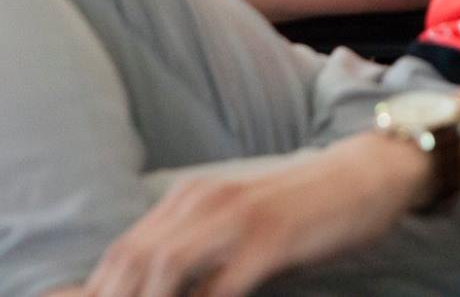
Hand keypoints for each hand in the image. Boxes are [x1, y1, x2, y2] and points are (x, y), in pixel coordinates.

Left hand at [83, 133, 428, 296]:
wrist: (366, 174)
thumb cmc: (303, 207)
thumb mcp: (239, 222)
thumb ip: (199, 251)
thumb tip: (157, 283)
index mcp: (189, 199)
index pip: (121, 251)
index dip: (93, 290)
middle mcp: (202, 203)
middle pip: (130, 263)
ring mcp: (234, 220)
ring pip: (163, 273)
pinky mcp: (269, 240)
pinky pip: (220, 288)